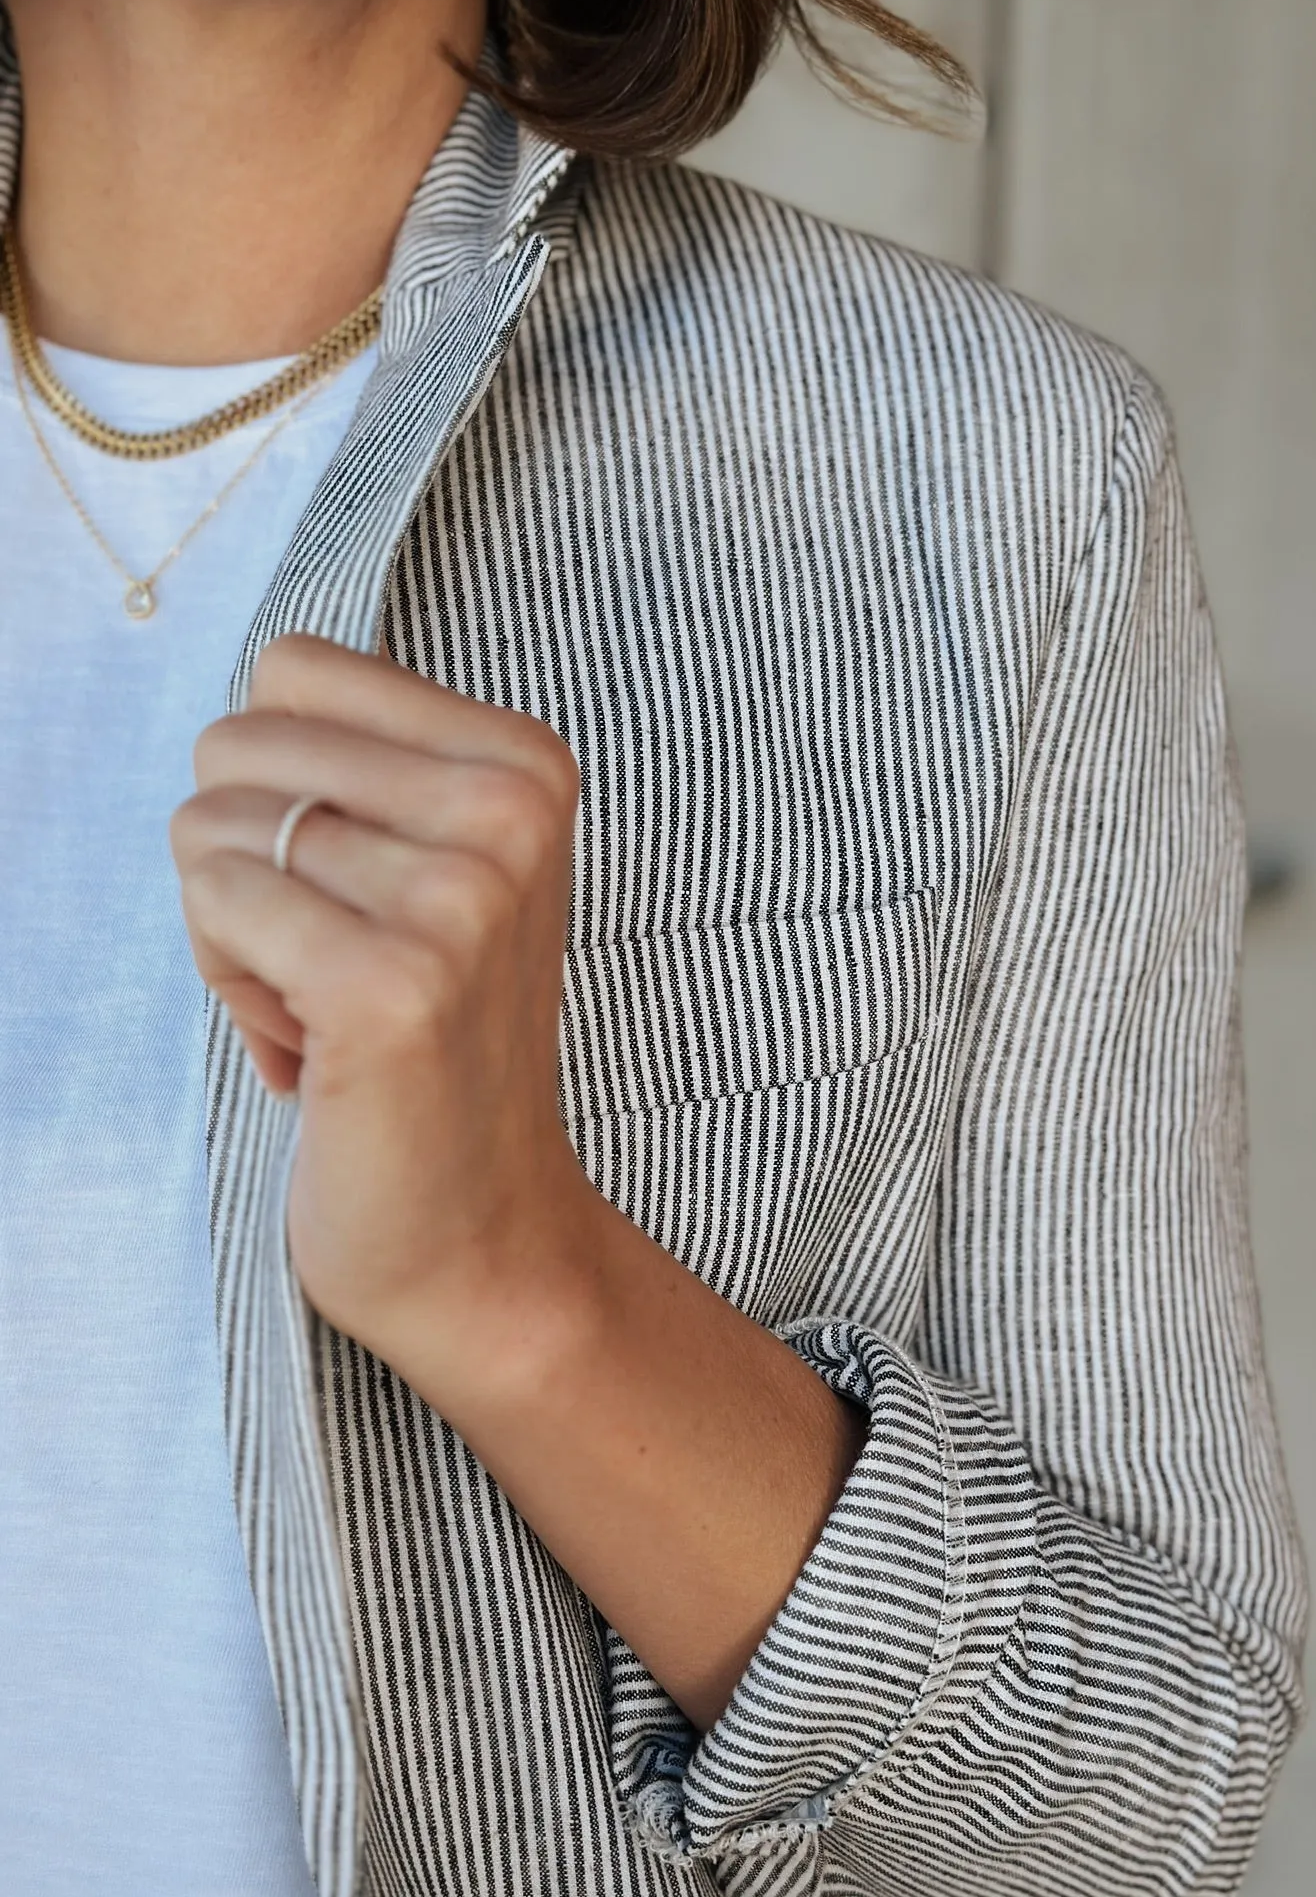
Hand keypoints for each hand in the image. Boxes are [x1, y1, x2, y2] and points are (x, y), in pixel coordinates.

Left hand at [171, 632, 600, 1378]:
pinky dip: (229, 984)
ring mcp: (460, 896)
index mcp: (526, 761)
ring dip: (232, 933)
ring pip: (209, 827)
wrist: (483, 1227)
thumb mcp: (438, 864)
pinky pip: (213, 904)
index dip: (280, 781)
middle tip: (329, 954)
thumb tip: (250, 701)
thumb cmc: (431, 1039)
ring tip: (325, 1006)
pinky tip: (311, 1047)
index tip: (352, 883)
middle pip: (236, 742)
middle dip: (244, 857)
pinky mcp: (393, 983)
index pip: (293, 668)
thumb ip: (364, 764)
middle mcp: (509, 810)